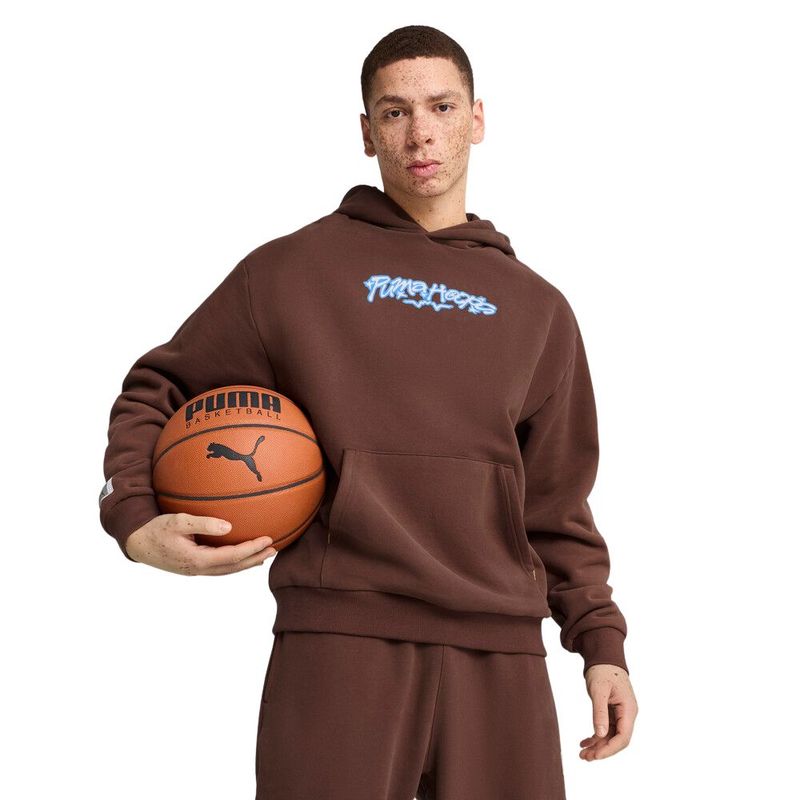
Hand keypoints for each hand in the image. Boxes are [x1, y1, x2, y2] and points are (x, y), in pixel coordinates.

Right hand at [124, 512, 276, 575]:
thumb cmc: (156, 530)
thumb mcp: (177, 522)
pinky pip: (220, 566)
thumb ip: (203, 524)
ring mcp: (196, 570)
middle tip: (275, 549)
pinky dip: (235, 562)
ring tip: (264, 554)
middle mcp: (199, 569)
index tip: (268, 540)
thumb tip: (228, 526)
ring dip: (247, 562)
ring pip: (228, 569)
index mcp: (197, 560)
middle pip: (234, 567)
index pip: (232, 556)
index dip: (251, 549)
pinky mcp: (193, 567)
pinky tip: (242, 555)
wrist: (137, 544)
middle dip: (255, 558)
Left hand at [580, 664, 637, 760]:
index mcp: (628, 709)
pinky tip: (584, 742)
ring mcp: (620, 714)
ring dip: (597, 746)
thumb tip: (600, 735)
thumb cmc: (602, 671)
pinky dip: (595, 736)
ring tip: (582, 754)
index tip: (595, 755)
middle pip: (617, 740)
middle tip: (584, 757)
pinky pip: (606, 729)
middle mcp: (627, 714)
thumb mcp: (599, 690)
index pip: (623, 737)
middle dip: (602, 750)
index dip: (610, 749)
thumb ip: (599, 712)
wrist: (604, 658)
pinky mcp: (612, 713)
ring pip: (610, 736)